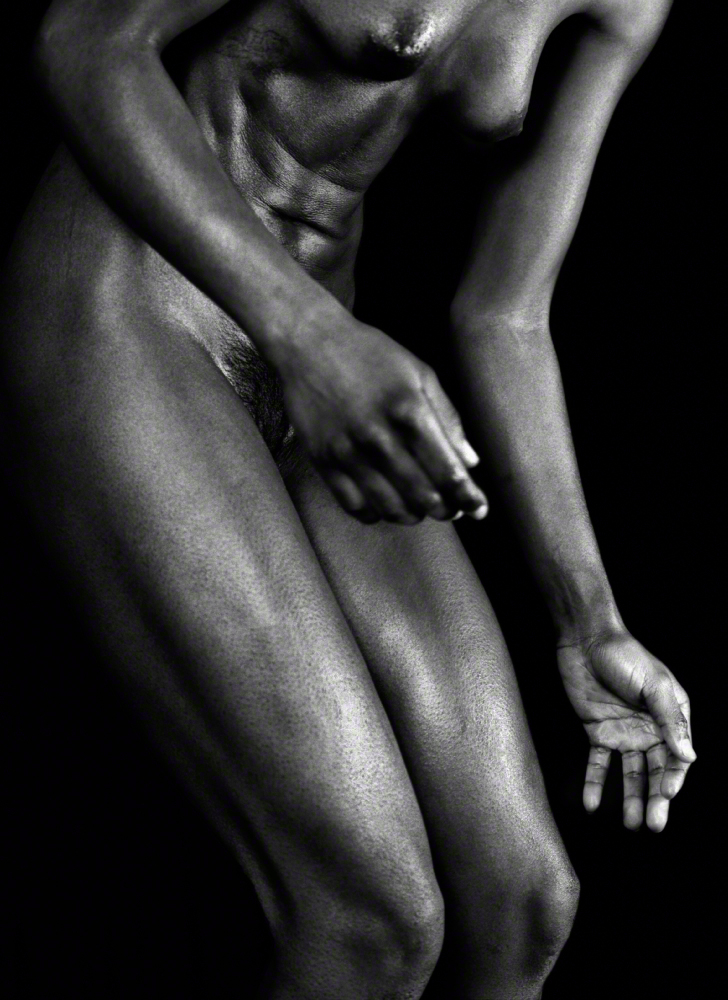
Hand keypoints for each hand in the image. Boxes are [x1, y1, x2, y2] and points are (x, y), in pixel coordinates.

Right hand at [277, 305, 487, 523]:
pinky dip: (376, 513)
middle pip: (422, 497)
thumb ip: (448, 419)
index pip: (448, 473)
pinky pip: (354, 506)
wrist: (309, 343)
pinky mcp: (323, 461)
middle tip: (451, 508)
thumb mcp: (420, 374)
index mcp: (410, 413)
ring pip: (390, 508)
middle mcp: (379, 438)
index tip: (479, 510)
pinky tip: (385, 503)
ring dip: (412, 515)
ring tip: (419, 506)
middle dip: (444, 510)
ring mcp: (348, 453)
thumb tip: (470, 461)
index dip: (468, 498)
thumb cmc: (370, 355)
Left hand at [557, 629, 694, 830]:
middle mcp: (650, 729)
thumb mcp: (655, 685)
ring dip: (629, 798)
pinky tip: (591, 805)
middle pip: (655, 771)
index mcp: (671, 717)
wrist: (585, 640)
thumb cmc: (626, 655)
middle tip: (653, 826)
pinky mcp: (597, 732)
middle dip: (655, 800)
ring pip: (629, 773)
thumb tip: (689, 757)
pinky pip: (597, 763)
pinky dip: (595, 783)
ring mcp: (624, 732)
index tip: (665, 797)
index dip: (672, 779)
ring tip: (629, 824)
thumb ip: (671, 720)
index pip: (676, 757)